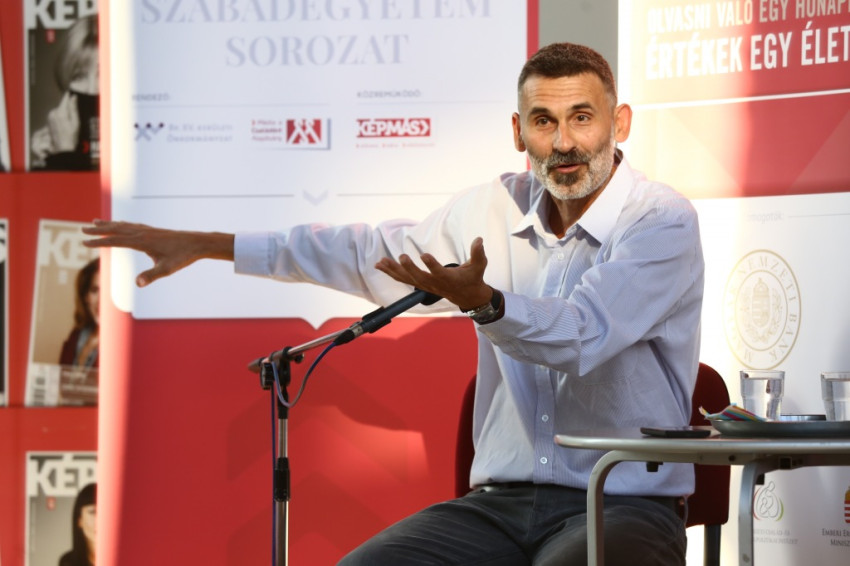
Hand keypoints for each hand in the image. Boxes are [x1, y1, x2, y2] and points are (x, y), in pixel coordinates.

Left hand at [46, 92, 80, 151]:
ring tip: (70, 123)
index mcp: (60, 112)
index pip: (65, 99)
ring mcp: (49, 117)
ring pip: (60, 110)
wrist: (63, 148)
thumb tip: (73, 97)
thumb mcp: (76, 122)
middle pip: (63, 105)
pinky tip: (66, 125)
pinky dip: (61, 117)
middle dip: (69, 108)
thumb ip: (73, 108)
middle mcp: (53, 113)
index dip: (70, 95)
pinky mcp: (49, 120)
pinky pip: (56, 115)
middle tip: (75, 117)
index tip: (74, 92)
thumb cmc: (71, 137)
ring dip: (65, 113)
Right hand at [82, 220, 233, 286]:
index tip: (84, 243)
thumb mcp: (167, 269)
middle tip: (82, 228)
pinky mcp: (154, 231)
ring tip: (96, 222)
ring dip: (109, 224)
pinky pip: (134, 226)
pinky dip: (123, 224)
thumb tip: (137, 283)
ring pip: (124, 225)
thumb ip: (151, 275)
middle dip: (99, 230)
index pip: (115, 241)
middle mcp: (143, 233)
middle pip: (117, 230)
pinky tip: (121, 225)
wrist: (197, 243)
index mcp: (143, 242)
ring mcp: (149, 230)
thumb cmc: (183, 257)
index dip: (99, 242)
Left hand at [375, 237, 492, 310]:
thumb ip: (478, 253)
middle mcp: (435, 284)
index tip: (424, 255)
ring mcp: (426, 285)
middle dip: (409, 268)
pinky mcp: (420, 284)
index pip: (439, 272)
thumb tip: (479, 239)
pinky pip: (403, 279)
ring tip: (381, 262)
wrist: (467, 296)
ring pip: (407, 279)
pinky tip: (379, 265)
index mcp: (449, 279)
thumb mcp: (479, 265)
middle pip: (419, 278)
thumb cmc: (473, 277)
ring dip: (393, 270)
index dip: (432, 265)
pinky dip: (391, 272)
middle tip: (401, 256)